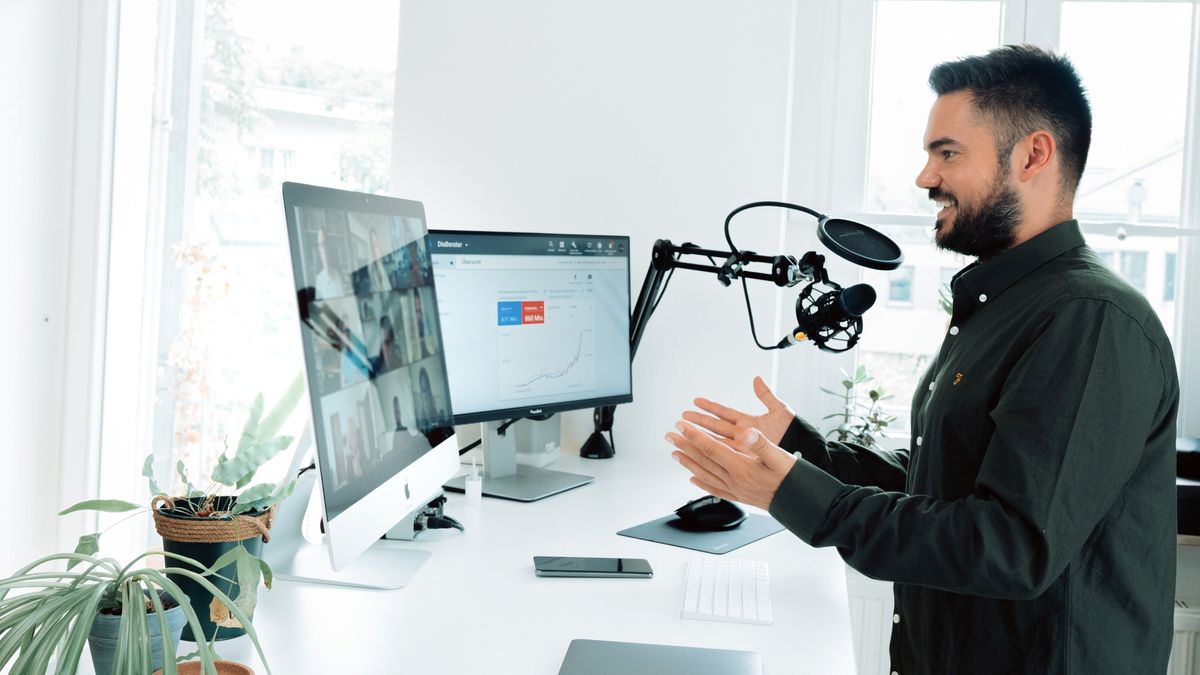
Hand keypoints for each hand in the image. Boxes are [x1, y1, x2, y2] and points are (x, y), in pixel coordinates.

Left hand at [665, 421, 795, 510]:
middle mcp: (734, 480)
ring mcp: (735, 489)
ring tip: (675, 453)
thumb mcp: (781, 458)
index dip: (694, 435)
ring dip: (688, 462)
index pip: (712, 448)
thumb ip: (763, 445)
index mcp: (742, 468)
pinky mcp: (740, 496)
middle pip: (703, 460)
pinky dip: (702, 482)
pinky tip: (693, 479)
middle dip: (685, 446)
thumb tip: (749, 433)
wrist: (800, 504)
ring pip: (705, 474)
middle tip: (670, 435)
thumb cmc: (793, 479)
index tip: (680, 425)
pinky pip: (715, 489)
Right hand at [684, 376, 794, 445]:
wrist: (802, 449)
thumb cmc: (793, 430)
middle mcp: (742, 434)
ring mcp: (742, 447)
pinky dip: (712, 455)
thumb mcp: (779, 409)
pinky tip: (698, 455)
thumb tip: (757, 379)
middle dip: (698, 421)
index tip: (696, 401)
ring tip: (684, 434)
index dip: (710, 406)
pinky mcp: (744, 458)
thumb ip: (766, 395)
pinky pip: (724, 456)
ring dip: (700, 438)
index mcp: (748, 421)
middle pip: (715, 426)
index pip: (724, 412)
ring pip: (716, 441)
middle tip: (682, 418)